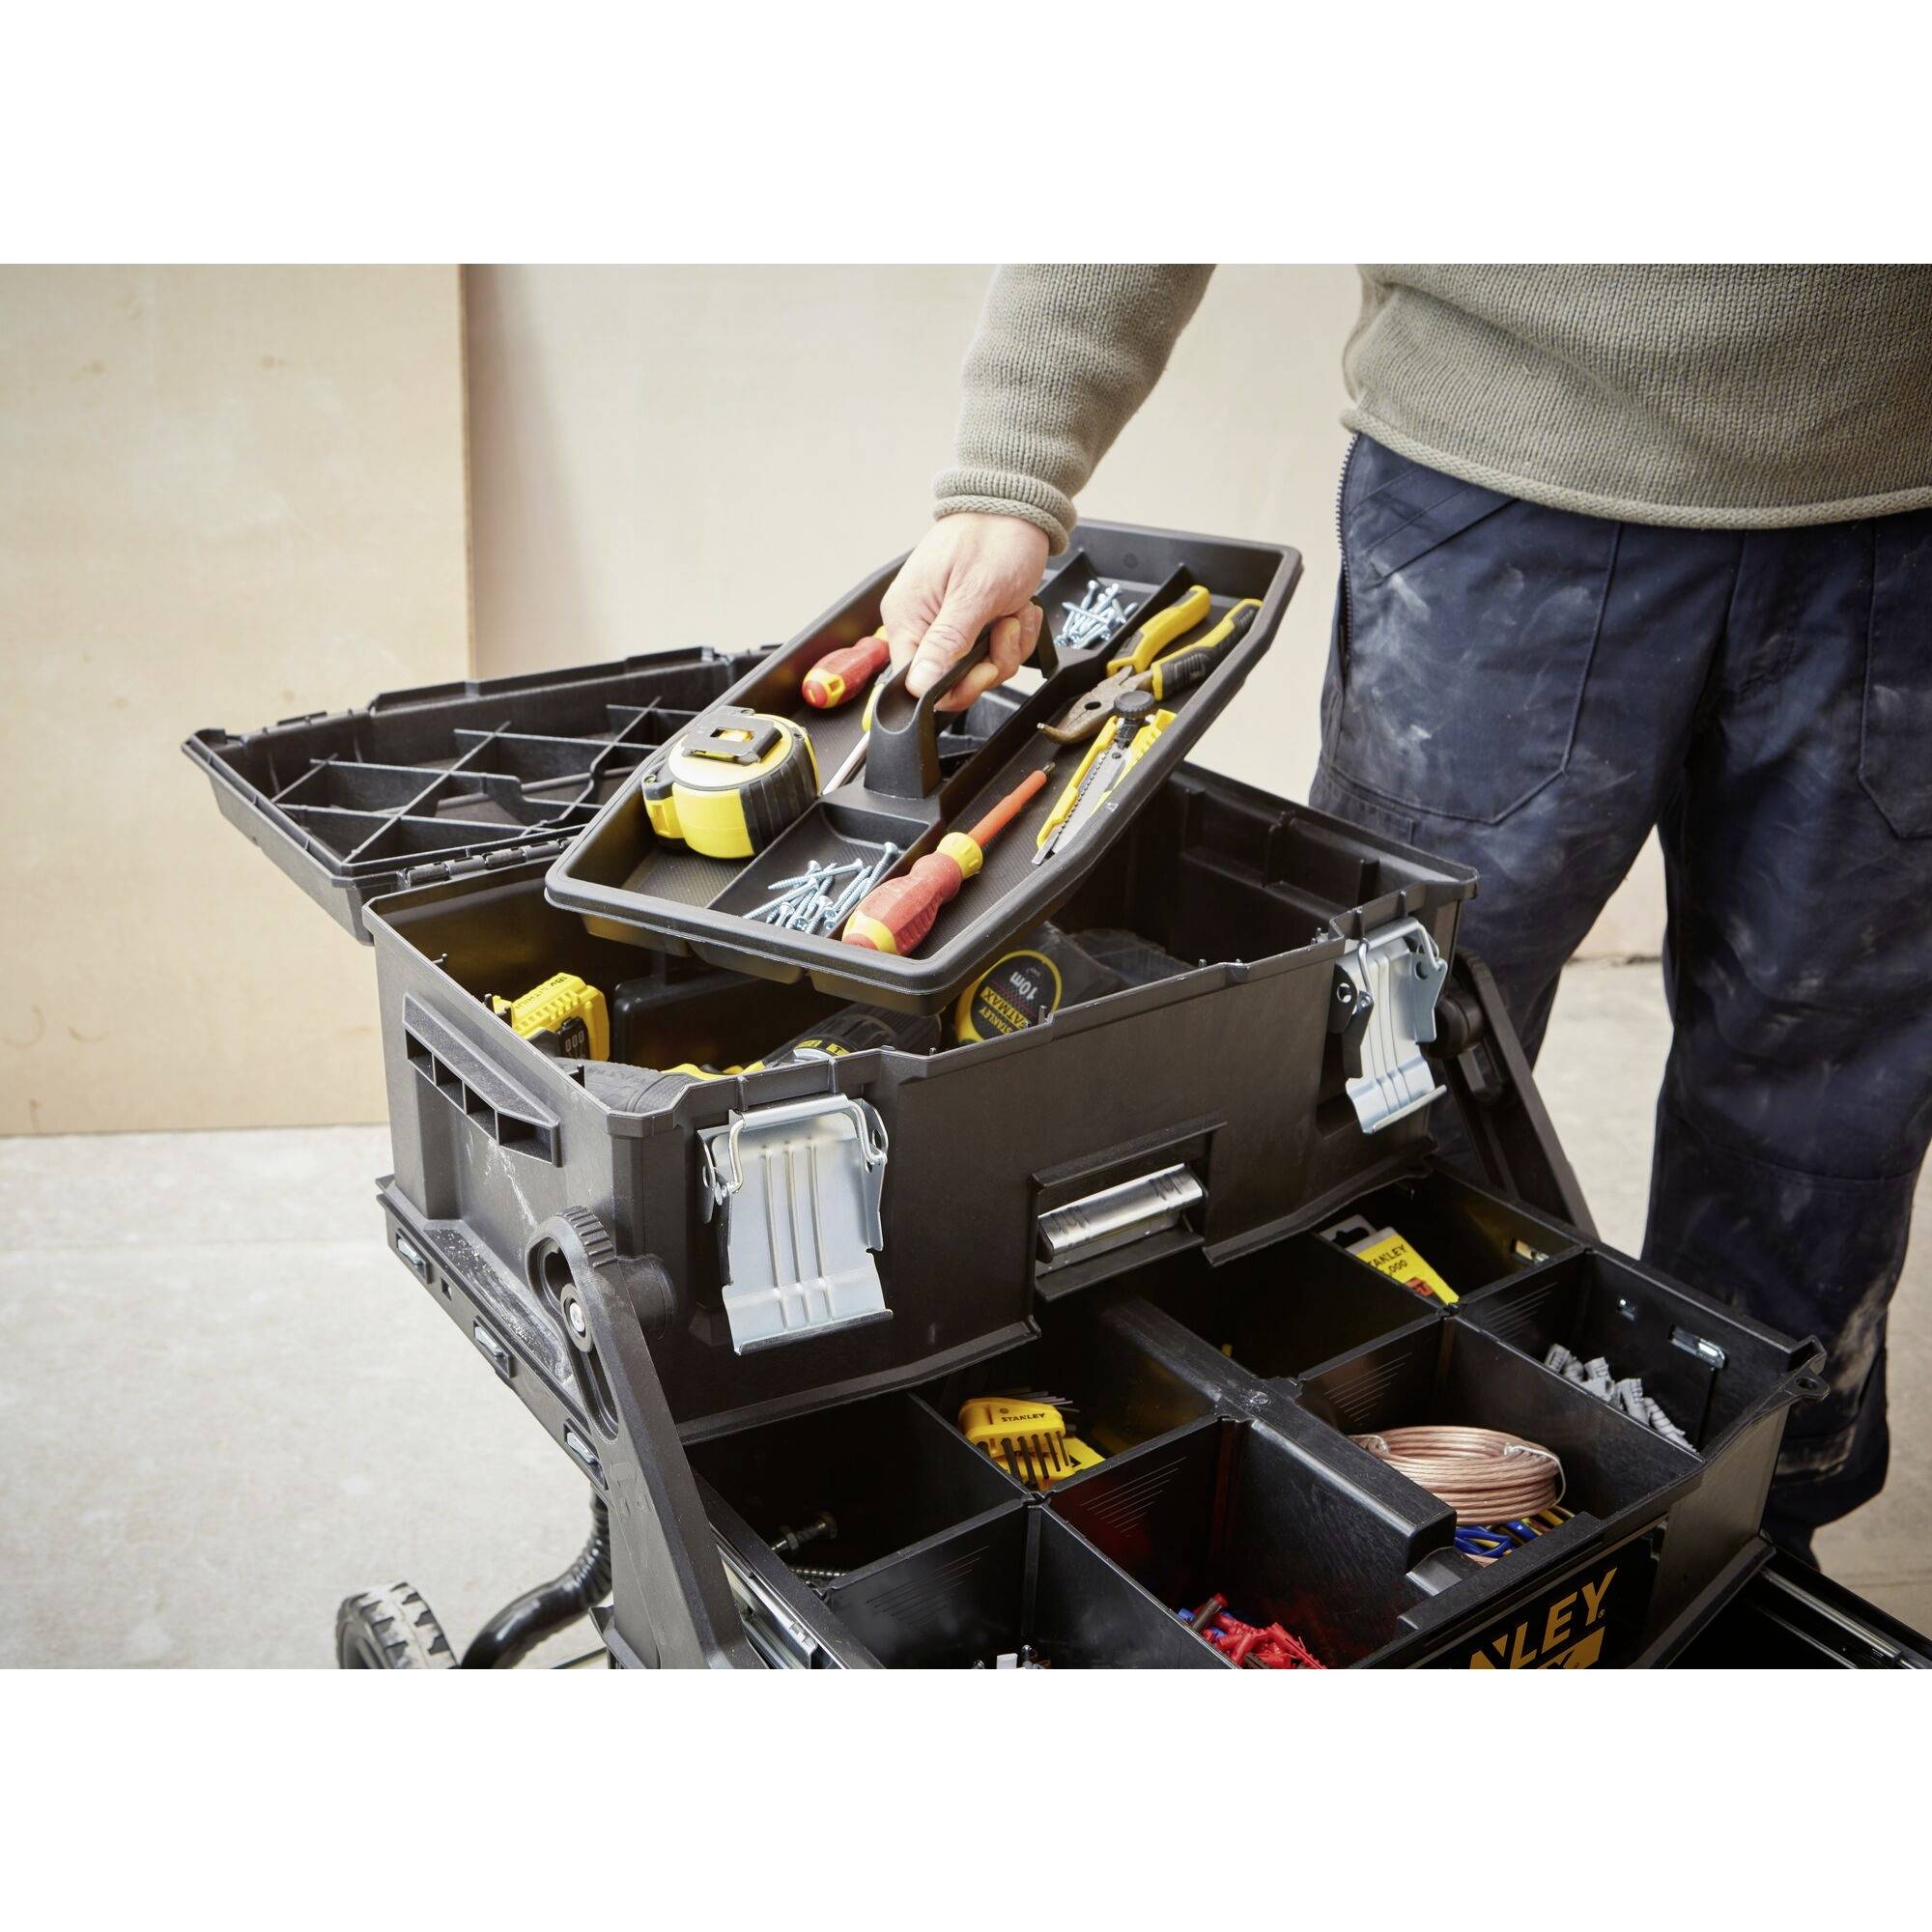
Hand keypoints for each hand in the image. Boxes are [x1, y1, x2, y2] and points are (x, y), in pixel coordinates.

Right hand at [881, 513, 1050, 712]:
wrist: (1019, 506)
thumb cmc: (994, 536)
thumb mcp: (974, 594)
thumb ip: (946, 644)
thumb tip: (918, 686)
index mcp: (908, 617)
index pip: (916, 681)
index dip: (953, 686)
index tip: (984, 669)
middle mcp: (921, 623)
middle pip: (952, 680)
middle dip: (990, 661)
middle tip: (1006, 629)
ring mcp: (948, 623)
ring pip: (979, 668)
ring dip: (1009, 645)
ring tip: (1014, 610)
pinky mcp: (972, 622)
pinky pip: (994, 651)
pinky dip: (1015, 634)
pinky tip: (1018, 609)